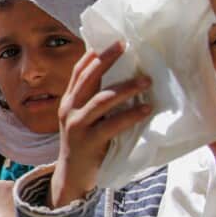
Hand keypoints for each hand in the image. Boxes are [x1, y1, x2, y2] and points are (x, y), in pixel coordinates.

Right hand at [50, 41, 152, 206]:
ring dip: (126, 88)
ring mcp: (77, 126)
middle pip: (87, 78)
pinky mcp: (89, 142)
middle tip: (126, 45)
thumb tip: (124, 78)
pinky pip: (112, 125)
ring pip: (102, 100)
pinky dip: (130, 116)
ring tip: (146, 81)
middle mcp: (69, 109)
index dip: (94, 55)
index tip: (114, 40)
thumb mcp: (84, 119)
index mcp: (69, 101)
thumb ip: (95, 101)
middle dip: (107, 59)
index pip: (79, 72)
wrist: (71, 176)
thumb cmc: (85, 144)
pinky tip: (146, 110)